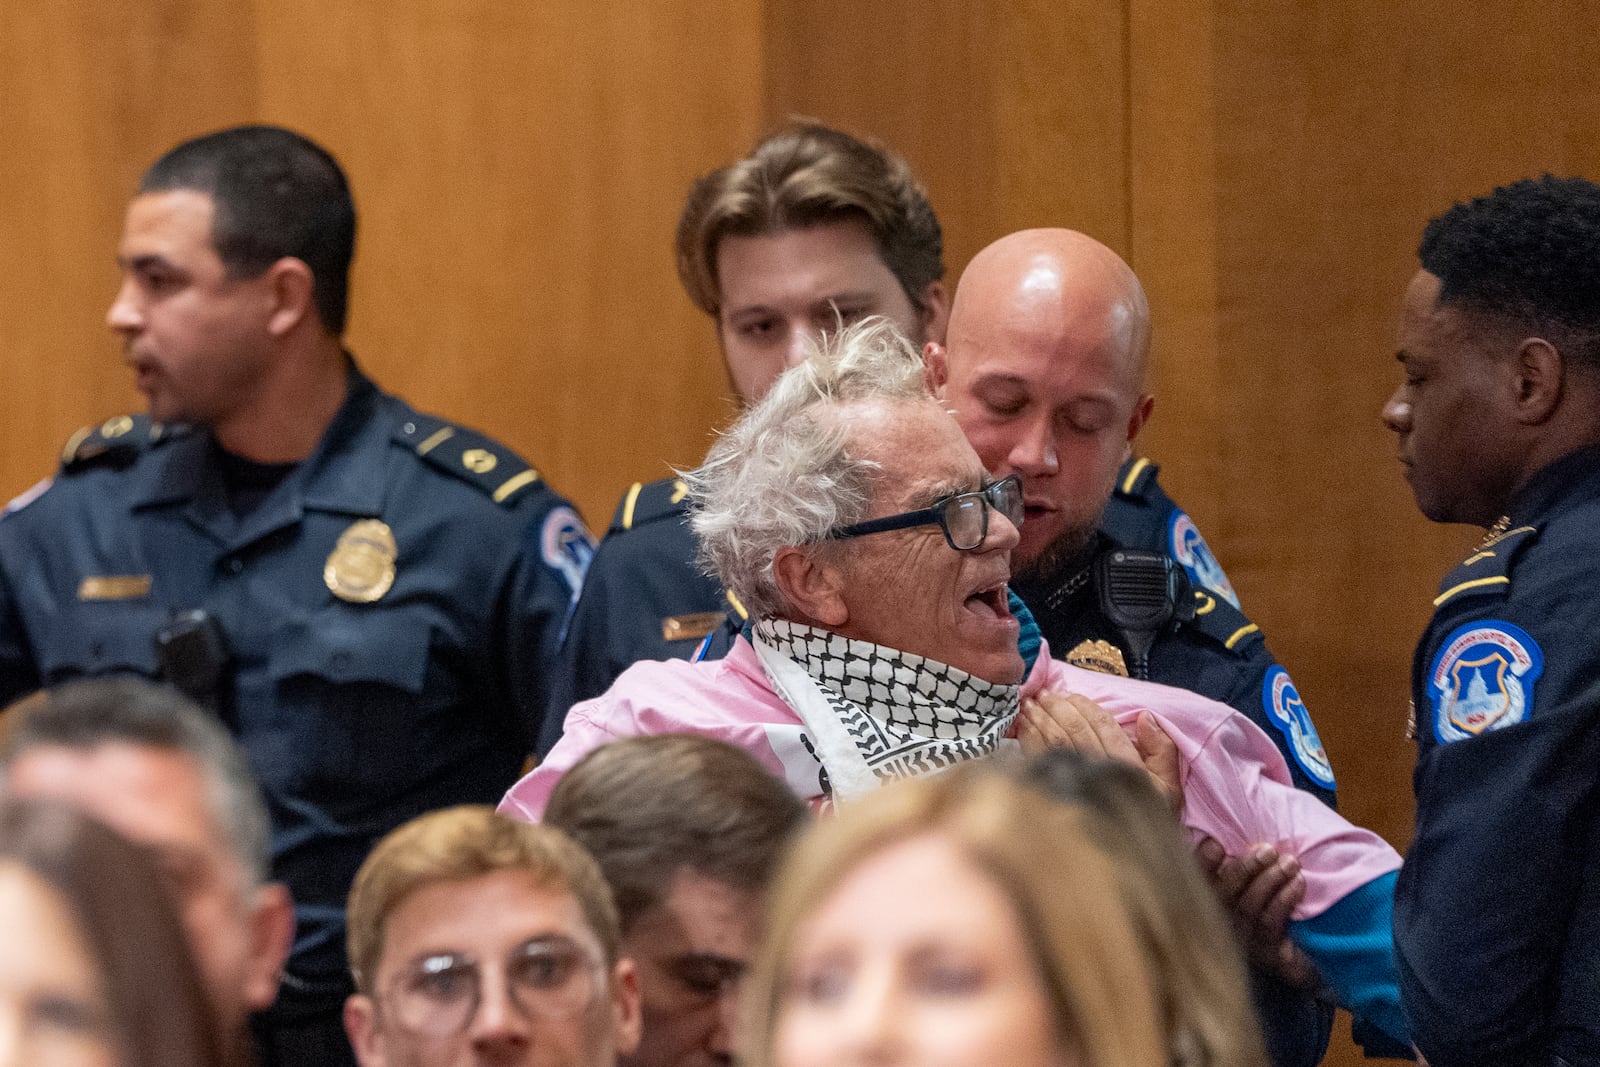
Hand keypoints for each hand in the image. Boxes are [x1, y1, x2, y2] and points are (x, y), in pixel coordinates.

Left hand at [1016, 692, 1181, 805]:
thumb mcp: (1168, 789)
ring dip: (1040, 719)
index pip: (1104, 726)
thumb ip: (1162, 752)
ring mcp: (1075, 786)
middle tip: (1045, 694)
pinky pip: (1038, 760)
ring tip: (1031, 704)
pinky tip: (1023, 726)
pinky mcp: (1053, 796)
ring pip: (1054, 742)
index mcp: (1127, 768)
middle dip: (1058, 708)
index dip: (1086, 707)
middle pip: (1075, 730)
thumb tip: (1145, 717)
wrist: (1133, 863)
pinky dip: (1028, 739)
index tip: (1071, 695)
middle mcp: (1101, 774)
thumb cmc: (1148, 819)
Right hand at [1196, 836, 1318, 987]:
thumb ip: (1248, 852)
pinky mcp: (1265, 952)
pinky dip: (1284, 900)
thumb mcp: (1259, 872)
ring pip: (1248, 907)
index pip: (1198, 877)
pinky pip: (1270, 923)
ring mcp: (1242, 937)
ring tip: (1290, 862)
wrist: (1308, 950)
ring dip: (1270, 881)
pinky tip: (1298, 884)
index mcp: (1212, 896)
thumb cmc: (1280, 899)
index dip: (1201, 862)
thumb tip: (1229, 816)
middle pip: (1222, 893)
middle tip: (1268, 850)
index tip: (1215, 844)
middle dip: (1245, 868)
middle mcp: (1221, 918)